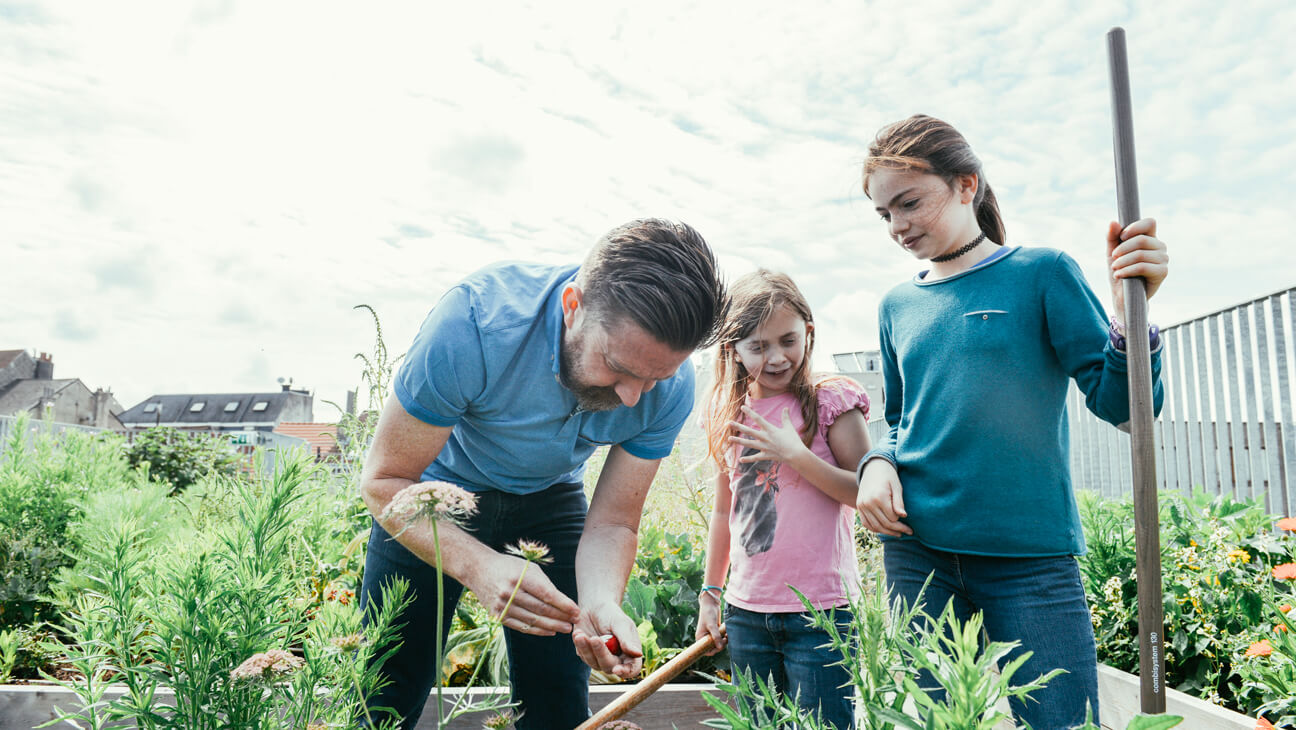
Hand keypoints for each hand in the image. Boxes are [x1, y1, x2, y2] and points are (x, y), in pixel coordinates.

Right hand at [462, 552, 579, 635]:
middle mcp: (510, 592)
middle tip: (575, 622)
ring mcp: (502, 605)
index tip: (576, 610)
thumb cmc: (509, 567)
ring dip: (552, 626)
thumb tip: (563, 603)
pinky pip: (522, 626)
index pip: (546, 594)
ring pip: (533, 620)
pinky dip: (538, 630)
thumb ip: (544, 584)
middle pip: (541, 609)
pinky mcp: (498, 616)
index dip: (563, 604)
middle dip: (561, 617)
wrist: (479, 570)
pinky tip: (550, 631)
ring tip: (566, 628)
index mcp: (520, 576)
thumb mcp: (528, 568)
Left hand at [572, 602, 642, 677]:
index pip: (631, 669)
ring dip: (587, 649)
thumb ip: (627, 639)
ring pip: (593, 663)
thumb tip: (638, 654)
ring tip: (581, 635)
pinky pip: (583, 655)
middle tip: (594, 639)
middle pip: (609, 666)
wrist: (594, 607)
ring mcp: (600, 659)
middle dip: (601, 653)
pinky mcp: (586, 655)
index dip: (625, 671)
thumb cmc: (611, 614)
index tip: (617, 669)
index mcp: (630, 652)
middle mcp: (616, 659)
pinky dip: (580, 645)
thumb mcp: (621, 623)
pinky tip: (578, 634)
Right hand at [695, 595, 726, 654]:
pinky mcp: (716, 631)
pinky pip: (720, 637)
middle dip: (720, 645)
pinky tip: (727, 633)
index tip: (720, 646)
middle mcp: (704, 637)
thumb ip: (716, 636)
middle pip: (713, 647)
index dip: (713, 651)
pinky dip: (724, 637)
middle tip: (726, 639)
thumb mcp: (712, 625)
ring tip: (727, 635)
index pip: (705, 650)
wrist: (711, 603)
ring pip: (718, 643)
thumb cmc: (708, 613)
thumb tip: (720, 647)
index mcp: (700, 638)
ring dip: (724, 641)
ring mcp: (710, 634)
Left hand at [729, 406, 808, 465]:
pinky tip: (740, 460)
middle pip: (749, 431)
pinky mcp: (766, 455)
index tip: (742, 407)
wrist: (797, 455)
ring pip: (748, 444)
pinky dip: (748, 459)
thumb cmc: (794, 440)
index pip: (758, 419)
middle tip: (728, 423)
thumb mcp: (789, 427)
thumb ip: (785, 417)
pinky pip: (755, 457)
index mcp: (770, 429)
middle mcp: (765, 438)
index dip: (750, 412)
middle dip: (738, 427)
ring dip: (738, 441)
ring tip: (729, 438)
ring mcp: (764, 447)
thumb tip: (786, 408)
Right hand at [856, 459, 910, 536]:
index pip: (892, 518)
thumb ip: (899, 502)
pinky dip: (875, 529)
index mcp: (878, 497)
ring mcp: (862, 505)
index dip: (901, 522)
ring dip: (887, 532)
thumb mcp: (897, 486)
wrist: (873, 467)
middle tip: (909, 532)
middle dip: (897, 530)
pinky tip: (885, 530)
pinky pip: (866, 523)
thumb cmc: (889, 476)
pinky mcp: (859, 507)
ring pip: (875, 526)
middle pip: (884, 524)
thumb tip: (903, 516)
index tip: (910, 525)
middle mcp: (868, 503)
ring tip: (898, 534)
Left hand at [1107, 217, 1168, 314]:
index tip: (1121, 236)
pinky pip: (1143, 267)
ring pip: (1140, 254)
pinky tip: (1119, 275)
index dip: (1135, 227)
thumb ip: (1112, 237)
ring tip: (1114, 269)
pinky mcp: (1163, 272)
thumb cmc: (1119, 271)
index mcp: (1150, 238)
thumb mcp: (1112, 253)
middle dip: (1122, 249)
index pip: (1150, 222)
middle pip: (1141, 239)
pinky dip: (1127, 270)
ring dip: (1122, 262)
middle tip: (1113, 260)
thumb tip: (1113, 222)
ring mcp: (1163, 259)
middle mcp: (1160, 246)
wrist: (1123, 295)